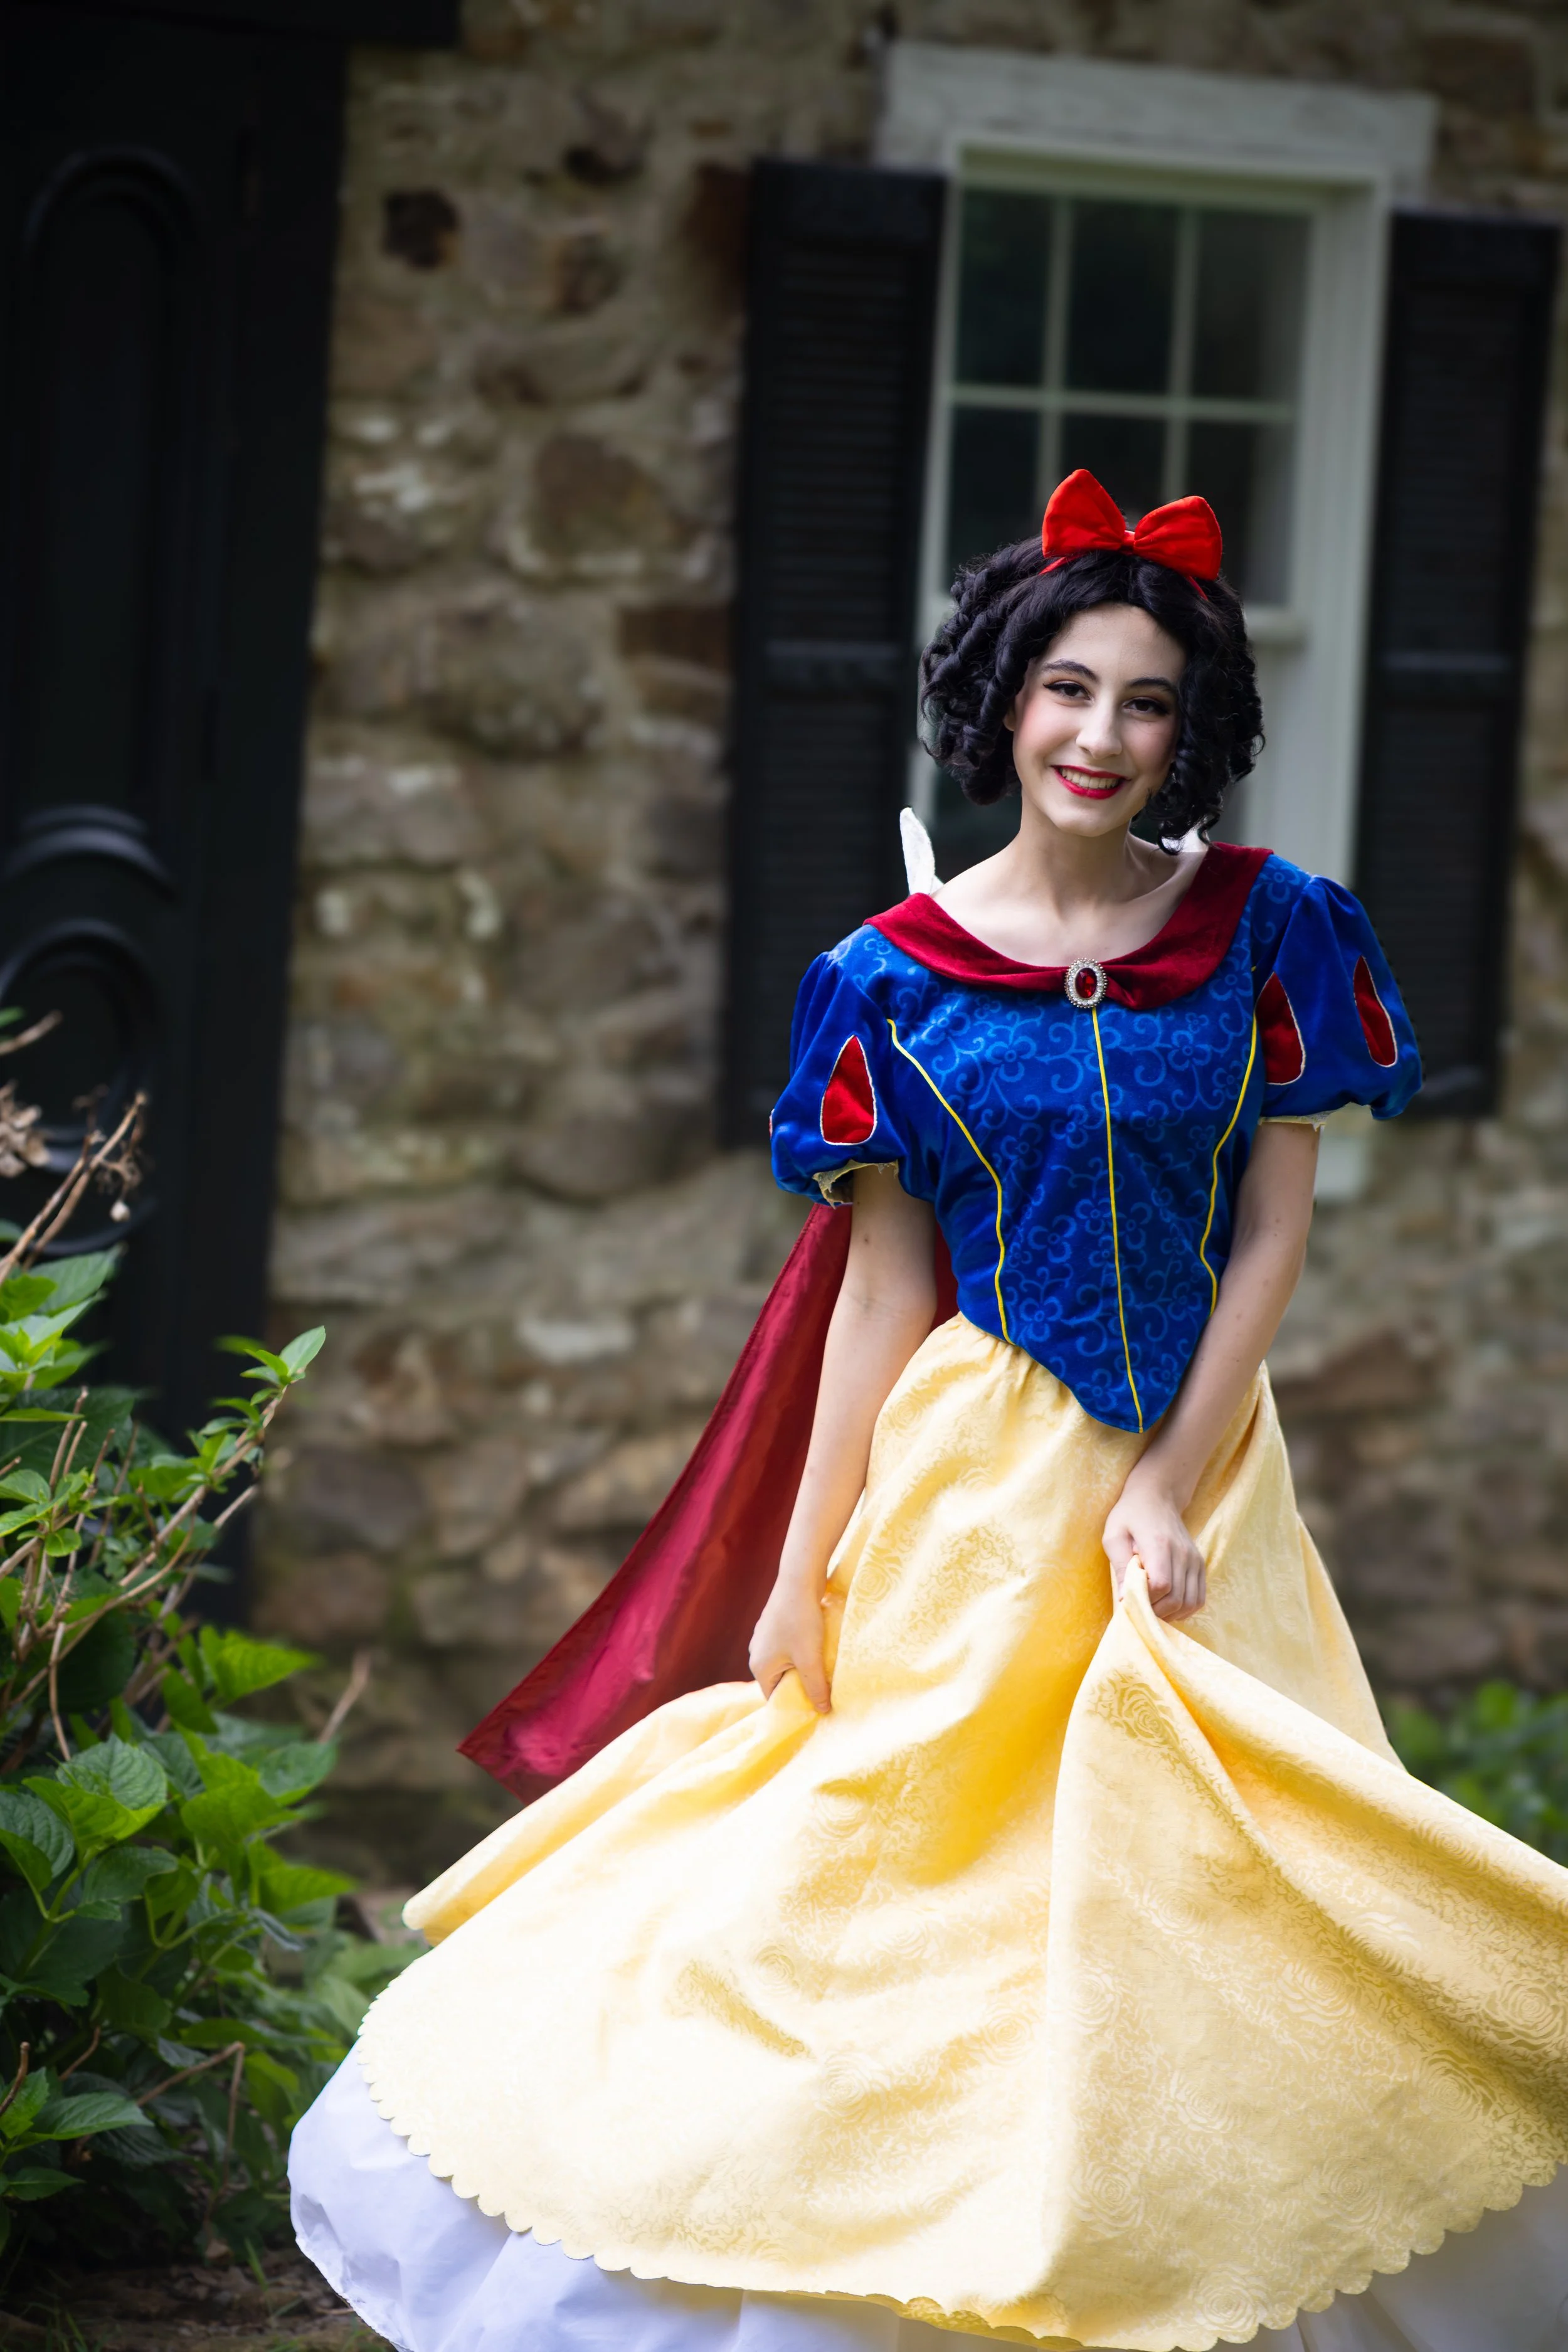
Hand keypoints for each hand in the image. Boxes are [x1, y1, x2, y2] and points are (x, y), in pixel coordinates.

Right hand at [748, 1575, 830, 1712]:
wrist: (799, 1580)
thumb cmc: (801, 1621)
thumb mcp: (810, 1659)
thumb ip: (816, 1687)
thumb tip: (823, 1711)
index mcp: (759, 1667)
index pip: (775, 1697)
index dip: (795, 1704)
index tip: (816, 1707)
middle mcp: (756, 1654)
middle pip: (780, 1681)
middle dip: (801, 1685)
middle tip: (824, 1689)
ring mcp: (764, 1638)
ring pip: (785, 1663)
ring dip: (803, 1667)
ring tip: (823, 1667)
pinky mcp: (774, 1625)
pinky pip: (787, 1648)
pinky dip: (801, 1652)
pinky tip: (817, 1647)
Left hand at [1102, 1472, 1206, 1621]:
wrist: (1158, 1495)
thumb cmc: (1129, 1515)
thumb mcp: (1113, 1536)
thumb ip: (1119, 1567)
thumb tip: (1124, 1600)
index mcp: (1160, 1544)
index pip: (1161, 1585)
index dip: (1145, 1598)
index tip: (1129, 1597)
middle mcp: (1183, 1553)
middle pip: (1176, 1599)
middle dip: (1155, 1611)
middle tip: (1139, 1608)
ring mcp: (1195, 1559)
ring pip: (1190, 1602)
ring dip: (1171, 1613)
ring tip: (1153, 1608)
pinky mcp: (1199, 1564)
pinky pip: (1199, 1598)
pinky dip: (1185, 1609)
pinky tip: (1168, 1606)